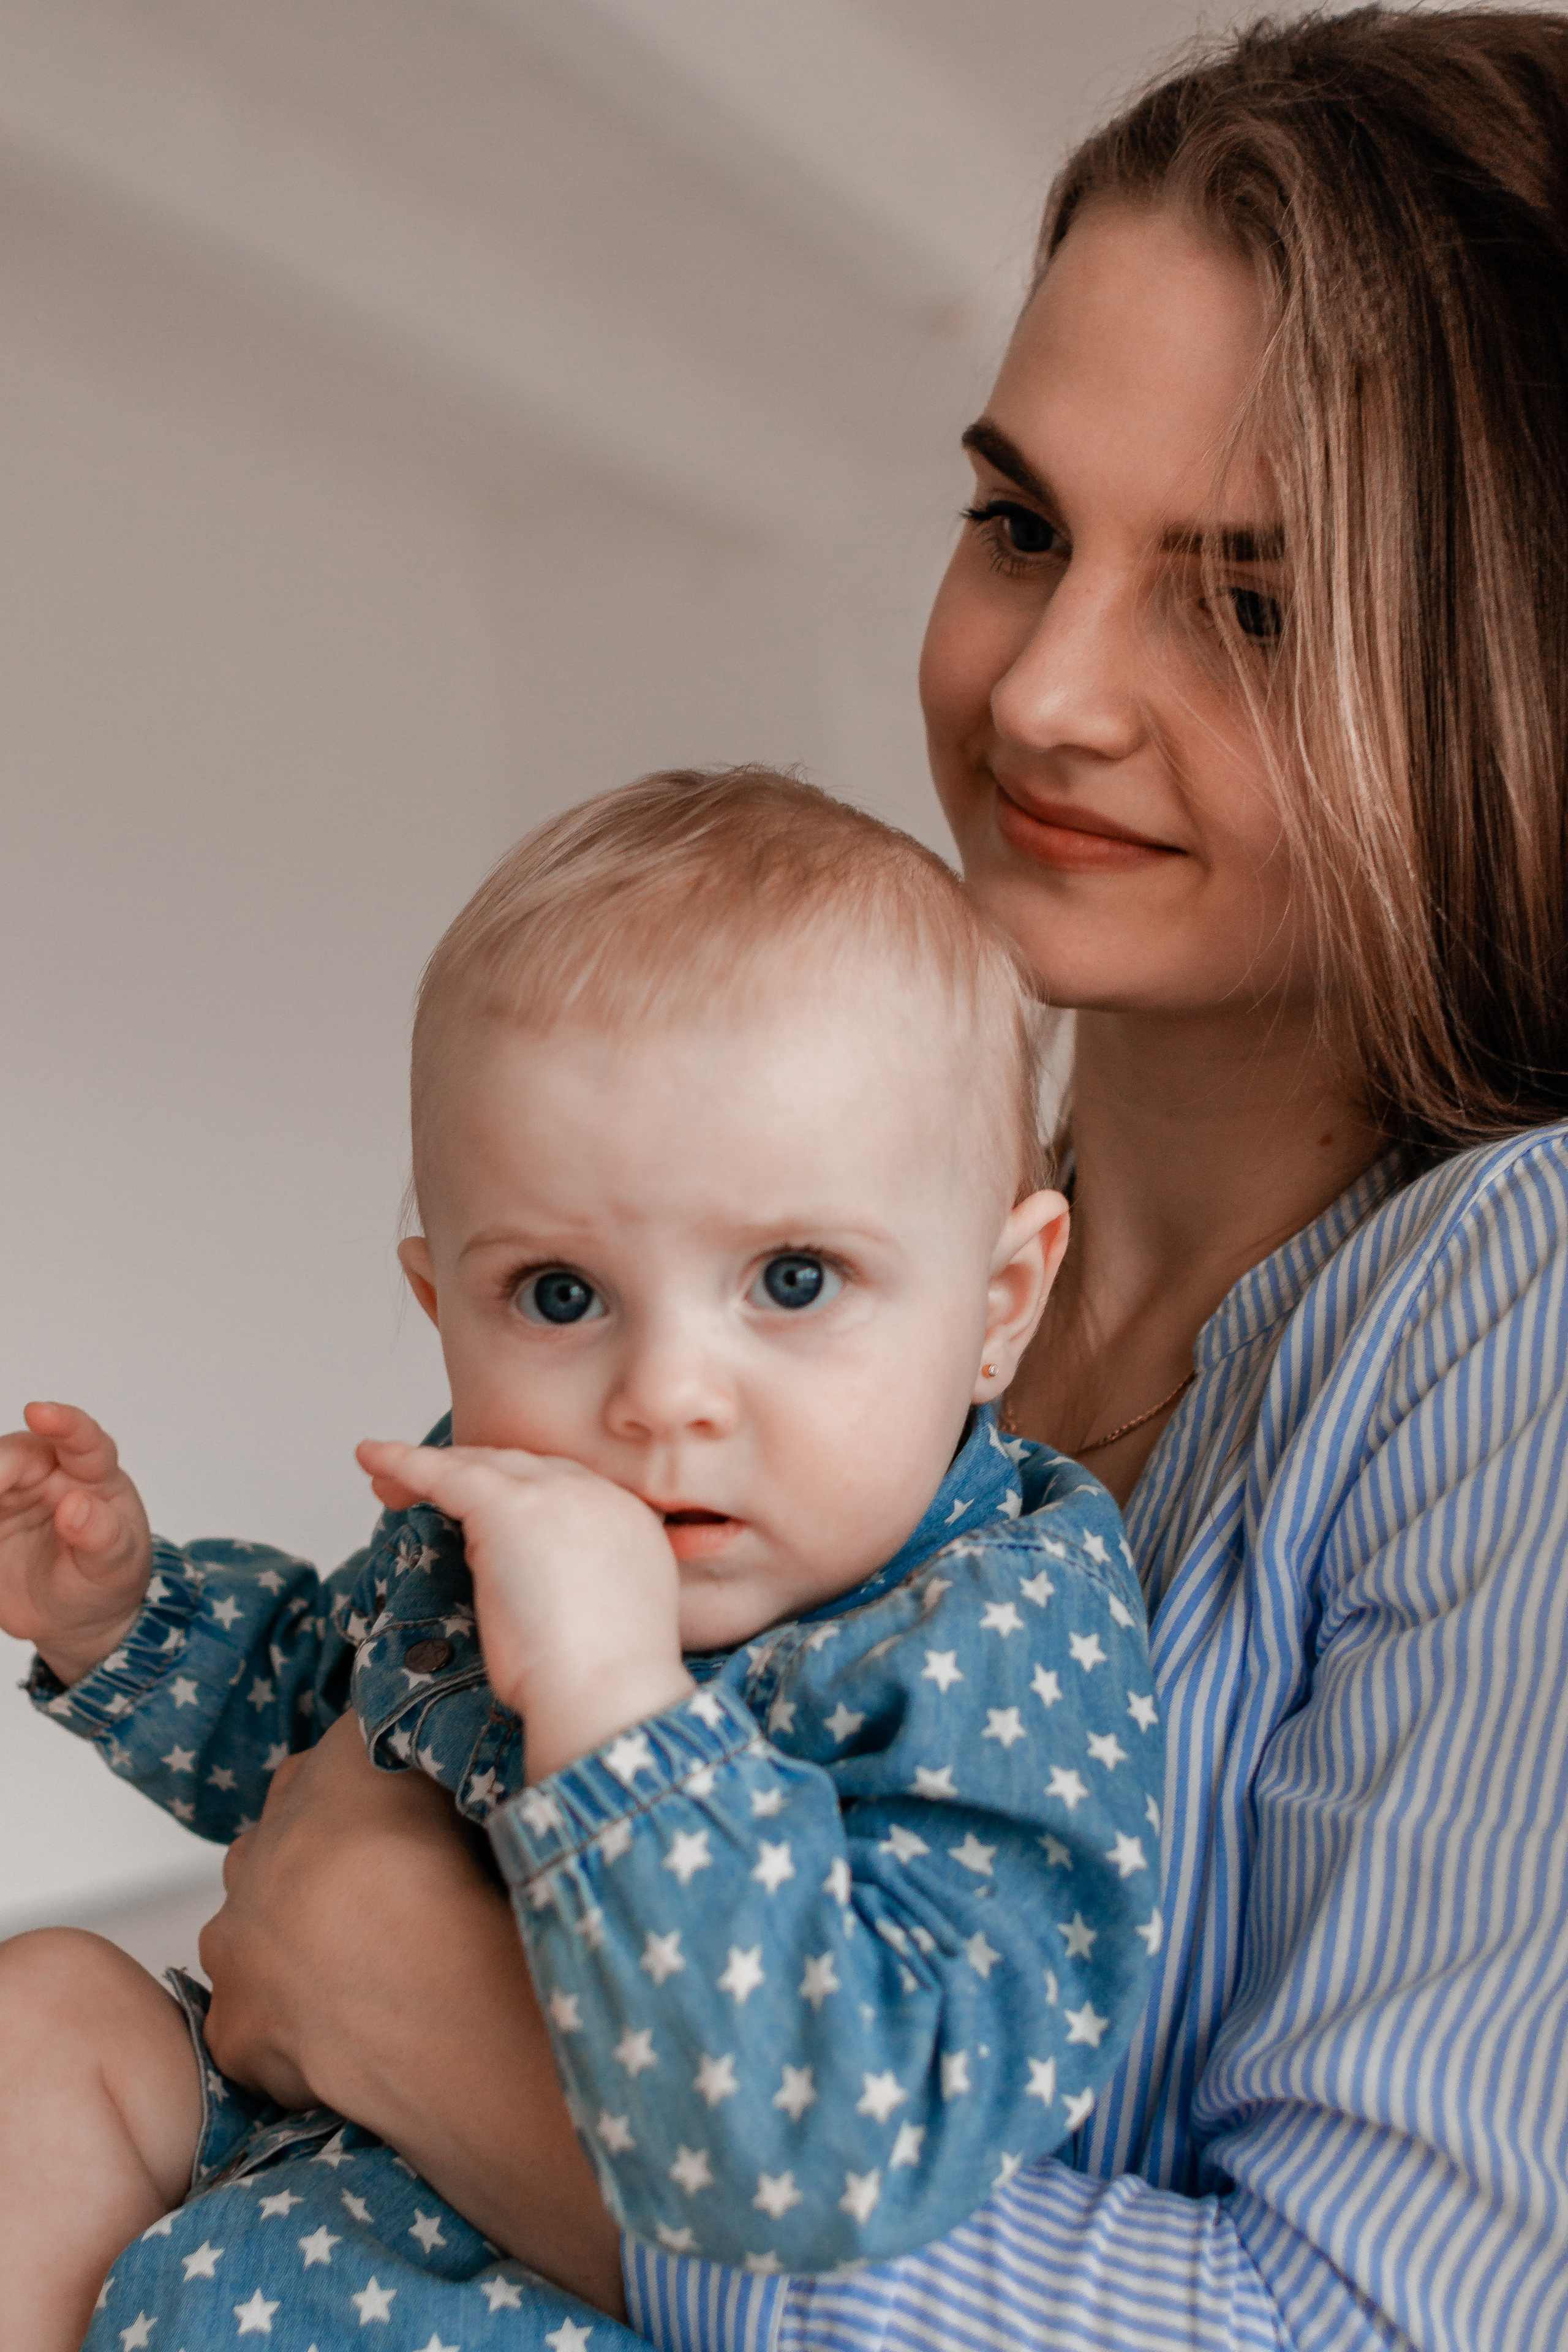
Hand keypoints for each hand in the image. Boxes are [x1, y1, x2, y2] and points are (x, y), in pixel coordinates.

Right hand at [0, 1401, 151, 1683]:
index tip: (39, 1412)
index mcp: (93, 1476)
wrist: (79, 1617)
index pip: (82, 1440)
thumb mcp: (116, 1565)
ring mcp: (10, 1494)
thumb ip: (103, 1537)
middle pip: (13, 1457)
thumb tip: (76, 1506)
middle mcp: (46, 1474)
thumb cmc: (108, 1576)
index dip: (63, 1423)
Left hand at [199, 1713, 625, 2311]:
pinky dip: (286, 2006)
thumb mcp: (491, 1800)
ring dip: (293, 1917)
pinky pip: (250, 2004)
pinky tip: (343, 2018)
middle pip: (292, 1816)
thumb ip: (456, 1756)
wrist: (472, 2048)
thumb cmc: (498, 1917)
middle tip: (397, 1876)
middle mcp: (266, 1843)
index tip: (419, 1797)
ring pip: (253, 1909)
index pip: (350, 1741)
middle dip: (331, 1838)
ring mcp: (240, 1939)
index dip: (387, 1769)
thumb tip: (463, 1723)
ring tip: (368, 1950)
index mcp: (334, 1774)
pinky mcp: (234, 2025)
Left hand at [357, 1439, 693, 1778]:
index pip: (560, 1489)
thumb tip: (537, 1588)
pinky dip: (404, 1460)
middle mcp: (597, 1495)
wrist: (606, 1692)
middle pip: (520, 1468)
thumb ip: (579, 1586)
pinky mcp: (509, 1506)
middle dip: (468, 1474)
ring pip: (481, 1465)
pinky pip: (445, 1472)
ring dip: (430, 1467)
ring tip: (385, 1479)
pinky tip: (371, 1457)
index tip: (477, 1516)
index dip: (511, 1494)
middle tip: (420, 1493)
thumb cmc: (599, 1685)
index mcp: (626, 1522)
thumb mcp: (604, 1618)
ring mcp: (556, 1494)